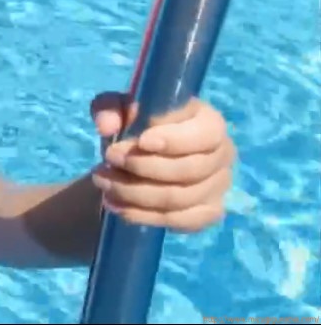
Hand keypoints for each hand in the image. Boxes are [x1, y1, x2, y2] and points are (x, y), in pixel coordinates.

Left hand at [88, 91, 234, 231]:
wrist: (135, 157)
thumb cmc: (134, 124)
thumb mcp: (116, 107)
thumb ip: (109, 108)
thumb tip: (107, 127)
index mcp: (207, 120)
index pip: (206, 133)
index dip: (176, 140)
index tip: (141, 142)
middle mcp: (222, 153)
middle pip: (190, 170)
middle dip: (142, 167)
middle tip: (108, 161)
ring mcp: (219, 186)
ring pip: (180, 198)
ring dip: (135, 193)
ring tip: (103, 183)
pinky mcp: (208, 211)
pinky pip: (180, 220)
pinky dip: (144, 215)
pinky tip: (117, 205)